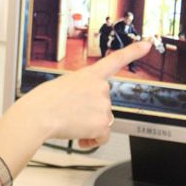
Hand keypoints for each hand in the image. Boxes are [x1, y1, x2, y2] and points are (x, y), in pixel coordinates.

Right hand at [18, 39, 150, 146]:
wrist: (38, 115)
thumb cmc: (43, 102)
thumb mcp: (63, 87)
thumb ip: (81, 93)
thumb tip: (85, 112)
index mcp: (89, 75)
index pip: (116, 60)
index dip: (134, 51)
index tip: (147, 44)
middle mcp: (100, 87)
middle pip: (104, 104)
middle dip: (91, 112)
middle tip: (72, 114)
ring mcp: (103, 105)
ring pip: (103, 121)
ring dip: (89, 127)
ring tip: (71, 124)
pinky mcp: (102, 123)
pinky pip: (103, 137)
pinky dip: (93, 140)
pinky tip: (80, 137)